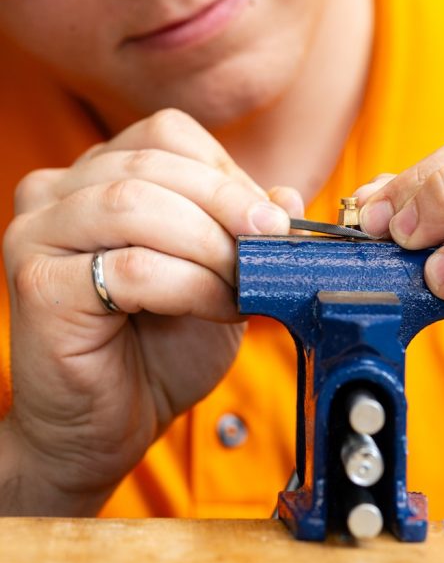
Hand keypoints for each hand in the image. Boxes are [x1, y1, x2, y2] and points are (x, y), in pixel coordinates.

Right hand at [2, 109, 301, 513]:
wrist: (106, 427)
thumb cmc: (157, 349)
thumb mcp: (218, 275)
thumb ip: (244, 230)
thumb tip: (287, 196)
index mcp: (96, 174)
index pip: (166, 135)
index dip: (226, 171)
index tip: (270, 217)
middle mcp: (57, 191)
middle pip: (155, 164)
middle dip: (227, 205)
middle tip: (271, 243)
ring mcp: (37, 233)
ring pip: (140, 206)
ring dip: (209, 245)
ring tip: (241, 283)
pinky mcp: (38, 284)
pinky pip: (132, 266)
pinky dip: (192, 285)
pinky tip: (217, 307)